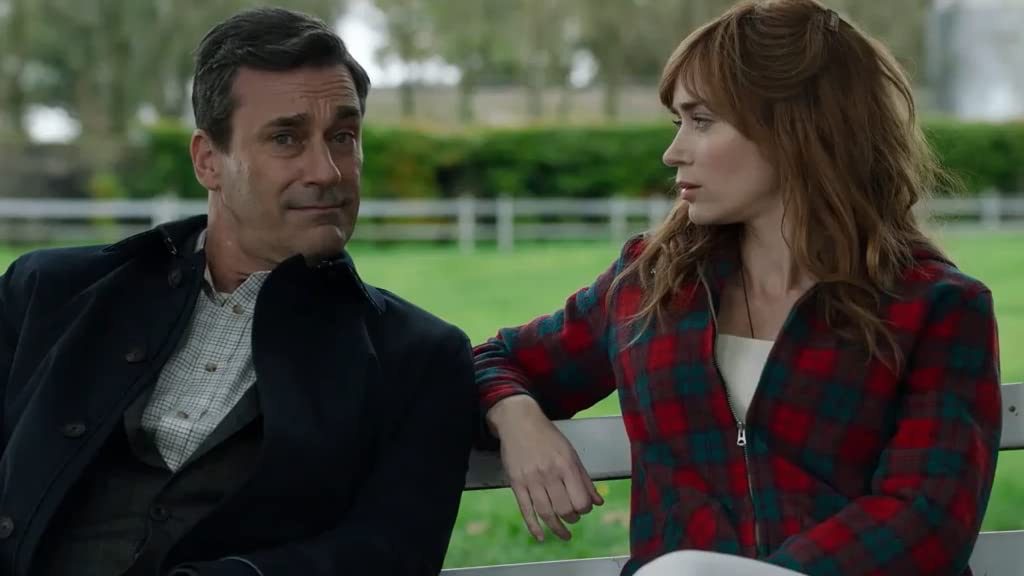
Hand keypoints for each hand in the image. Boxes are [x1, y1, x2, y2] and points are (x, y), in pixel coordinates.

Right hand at [487, 395, 604, 540]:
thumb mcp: (571, 453)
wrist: (518, 422)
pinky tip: (541, 536)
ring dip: (557, 528)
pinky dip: (533, 527)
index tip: (584, 509)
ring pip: (546, 513)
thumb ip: (584, 479)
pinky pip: (525, 510)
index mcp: (566, 465)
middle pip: (564, 509)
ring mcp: (531, 479)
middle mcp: (549, 473)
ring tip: (563, 533)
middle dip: (572, 518)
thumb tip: (598, 502)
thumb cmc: (547, 436)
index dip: (585, 509)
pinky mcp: (516, 483)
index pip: (580, 499)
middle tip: (573, 518)